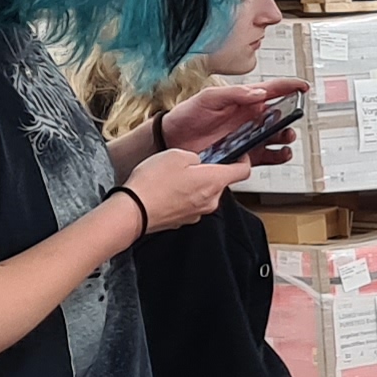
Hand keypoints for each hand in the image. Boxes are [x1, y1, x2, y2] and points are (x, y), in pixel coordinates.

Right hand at [121, 149, 246, 230]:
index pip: (243, 172)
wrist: (133, 210)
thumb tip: (197, 161)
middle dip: (208, 172)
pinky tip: (166, 191)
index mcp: (214, 182)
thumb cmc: (153, 184)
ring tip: (172, 178)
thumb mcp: (176, 154)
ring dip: (194, 185)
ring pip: (203, 194)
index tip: (238, 156)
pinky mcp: (184, 221)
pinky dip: (182, 197)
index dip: (243, 161)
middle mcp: (211, 201)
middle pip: (220, 183)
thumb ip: (194, 156)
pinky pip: (190, 204)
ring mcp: (198, 213)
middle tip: (189, 165)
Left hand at [162, 82, 291, 162]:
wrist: (172, 140)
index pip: (271, 90)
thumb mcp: (208, 98)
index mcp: (243, 100)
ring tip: (286, 138)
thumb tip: (258, 94)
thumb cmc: (187, 115)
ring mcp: (248, 136)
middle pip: (279, 115)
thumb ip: (234, 94)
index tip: (302, 87)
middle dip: (290, 117)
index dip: (289, 87)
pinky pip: (267, 155)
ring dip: (285, 137)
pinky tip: (280, 154)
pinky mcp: (244, 154)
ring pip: (276, 136)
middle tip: (291, 120)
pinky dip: (277, 156)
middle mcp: (249, 118)